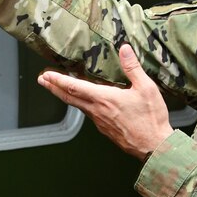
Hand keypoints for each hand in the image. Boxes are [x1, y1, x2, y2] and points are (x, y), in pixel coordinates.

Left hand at [37, 45, 171, 159]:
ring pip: (77, 106)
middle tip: (42, 80)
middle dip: (53, 87)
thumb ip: (132, 68)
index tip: (46, 74)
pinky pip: (88, 113)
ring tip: (58, 87)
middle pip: (69, 98)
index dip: (58, 79)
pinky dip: (80, 104)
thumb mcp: (146, 88)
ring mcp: (99, 121)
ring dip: (66, 95)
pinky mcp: (104, 129)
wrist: (153, 146)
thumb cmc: (150, 119)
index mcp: (104, 98)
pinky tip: (84, 101)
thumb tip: (124, 49)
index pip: (74, 87)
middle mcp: (97, 110)